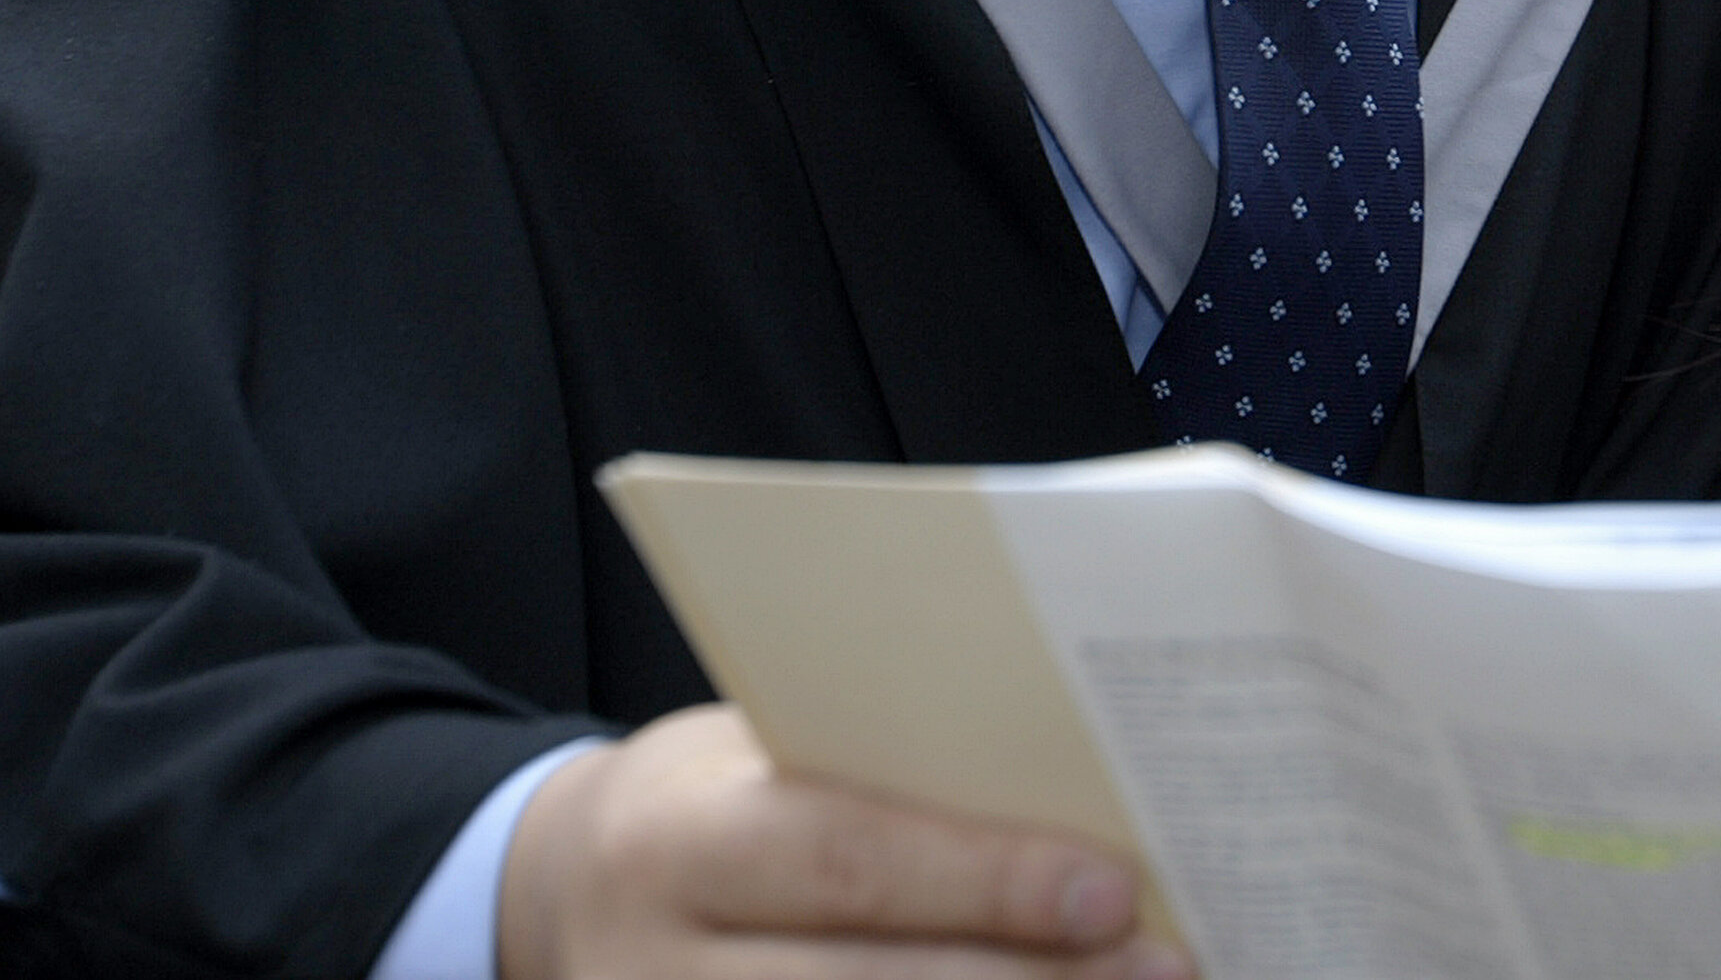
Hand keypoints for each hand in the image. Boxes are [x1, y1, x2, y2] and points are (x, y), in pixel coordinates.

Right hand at [498, 702, 1186, 979]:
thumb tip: (1073, 803)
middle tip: (1164, 966)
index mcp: (676, 844)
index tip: (1113, 888)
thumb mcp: (753, 761)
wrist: (556, 891)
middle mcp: (657, 972)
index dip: (983, 880)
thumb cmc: (706, 803)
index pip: (846, 859)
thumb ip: (879, 783)